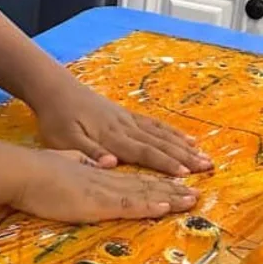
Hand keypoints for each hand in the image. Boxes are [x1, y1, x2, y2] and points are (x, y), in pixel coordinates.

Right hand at [9, 148, 197, 223]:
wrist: (22, 171)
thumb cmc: (37, 169)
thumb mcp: (64, 159)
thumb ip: (81, 161)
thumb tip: (99, 161)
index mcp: (99, 171)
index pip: (134, 178)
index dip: (158, 181)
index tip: (178, 183)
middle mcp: (107, 179)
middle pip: (146, 185)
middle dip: (173, 190)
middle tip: (198, 194)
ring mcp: (103, 191)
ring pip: (144, 194)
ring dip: (170, 197)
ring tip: (192, 200)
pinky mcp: (96, 204)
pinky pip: (129, 205)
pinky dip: (149, 206)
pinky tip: (166, 207)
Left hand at [32, 79, 212, 177]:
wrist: (55, 89)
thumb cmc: (57, 119)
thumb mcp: (65, 140)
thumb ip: (89, 153)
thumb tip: (113, 164)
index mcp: (111, 137)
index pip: (144, 153)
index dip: (165, 165)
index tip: (185, 175)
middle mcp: (125, 127)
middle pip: (159, 144)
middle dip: (184, 157)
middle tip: (207, 167)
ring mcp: (127, 119)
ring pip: (161, 134)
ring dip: (183, 145)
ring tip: (203, 155)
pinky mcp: (126, 114)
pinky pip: (154, 124)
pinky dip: (171, 132)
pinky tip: (184, 137)